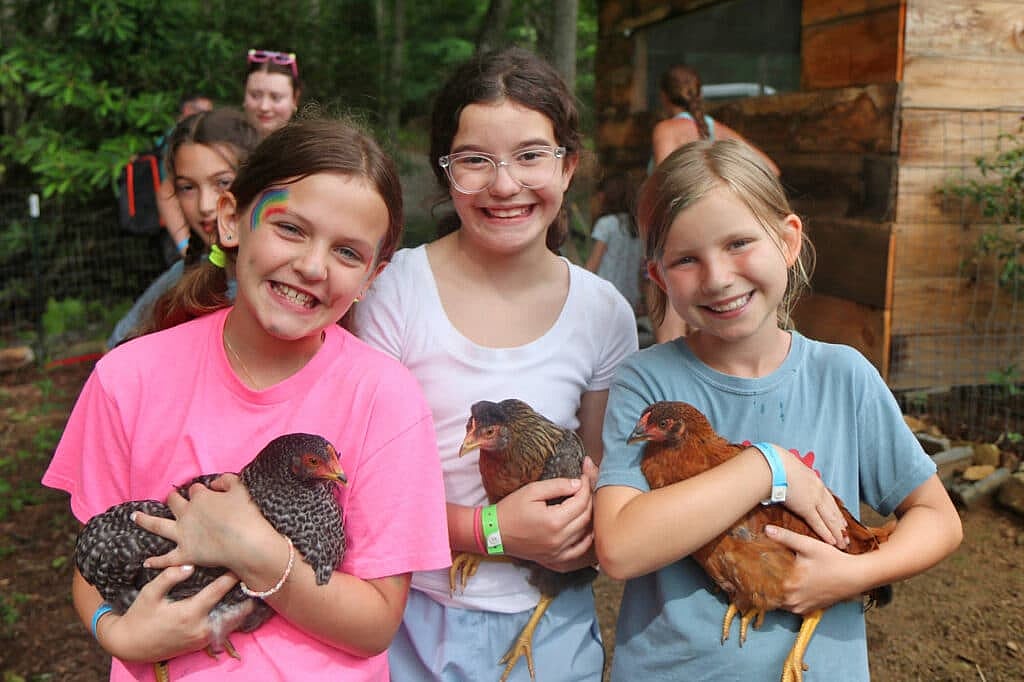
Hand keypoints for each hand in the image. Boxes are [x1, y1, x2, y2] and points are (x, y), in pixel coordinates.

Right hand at [102, 566, 247, 661]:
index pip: (217, 591)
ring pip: (230, 624)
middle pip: (233, 612)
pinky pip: (222, 631)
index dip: (231, 577)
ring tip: (252, 593)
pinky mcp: (200, 645)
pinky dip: (232, 620)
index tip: (241, 563)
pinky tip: (237, 608)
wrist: (130, 645)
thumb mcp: (149, 593)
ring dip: (241, 610)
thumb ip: (169, 577)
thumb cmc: (139, 616)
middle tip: (255, 580)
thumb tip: (190, 565)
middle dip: (245, 597)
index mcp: (189, 613)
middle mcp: (200, 628)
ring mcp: (201, 639)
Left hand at [133, 474, 275, 571]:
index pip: (195, 489)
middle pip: (173, 502)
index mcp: (200, 497)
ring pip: (157, 525)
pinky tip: (146, 562)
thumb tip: (214, 483)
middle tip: (171, 498)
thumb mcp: (241, 489)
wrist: (247, 543)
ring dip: (145, 520)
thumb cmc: (247, 515)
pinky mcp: (185, 554)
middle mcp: (187, 513)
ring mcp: (183, 534)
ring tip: (134, 517)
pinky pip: (166, 558)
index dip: (200, 491)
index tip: (205, 493)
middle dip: (172, 498)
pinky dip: (156, 561)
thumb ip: (226, 481)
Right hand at [498, 457, 598, 571]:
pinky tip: (586, 530)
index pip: (581, 501)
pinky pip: (578, 552)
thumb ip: (557, 486)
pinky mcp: (555, 559)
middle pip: (586, 516)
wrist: (494, 533)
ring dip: (589, 517)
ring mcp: (558, 552)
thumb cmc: (510, 511)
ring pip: (585, 533)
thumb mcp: (531, 491)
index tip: (583, 477)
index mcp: (554, 521)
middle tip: (585, 487)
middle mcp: (559, 539)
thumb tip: (577, 484)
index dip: (585, 486)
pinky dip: (586, 540)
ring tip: (585, 503)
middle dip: (589, 499)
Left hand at [764, 524, 863, 614]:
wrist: (855, 576)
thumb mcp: (808, 545)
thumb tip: (766, 530)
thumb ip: (786, 537)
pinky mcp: (807, 610)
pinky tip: (787, 586)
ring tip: (771, 577)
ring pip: (777, 602)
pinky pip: (789, 607)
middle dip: (762, 584)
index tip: (751, 567)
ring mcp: (800, 608)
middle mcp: (792, 601)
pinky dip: (785, 598)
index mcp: (788, 585)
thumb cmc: (832, 560)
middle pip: (767, 595)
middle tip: (758, 572)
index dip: (754, 575)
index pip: (761, 584)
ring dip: (773, 592)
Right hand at [775, 447, 847, 547]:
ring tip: (843, 542)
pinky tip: (832, 541)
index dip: (835, 510)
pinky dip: (826, 533)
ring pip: (830, 519)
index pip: (828, 499)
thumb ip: (793, 475)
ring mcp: (814, 499)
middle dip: (840, 524)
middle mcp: (818, 490)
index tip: (841, 519)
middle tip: (846, 535)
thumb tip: (788, 477)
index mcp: (814, 480)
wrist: (775, 465)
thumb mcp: (791, 467)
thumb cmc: (777, 464)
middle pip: (832, 510)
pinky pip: (818, 523)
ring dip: (837, 532)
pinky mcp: (806, 508)